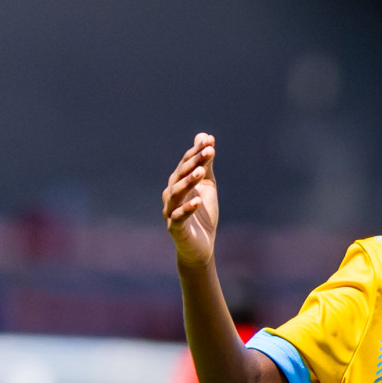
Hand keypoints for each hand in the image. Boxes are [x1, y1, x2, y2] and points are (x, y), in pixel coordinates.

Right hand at [164, 133, 218, 267]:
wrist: (201, 246)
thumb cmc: (202, 215)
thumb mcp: (207, 186)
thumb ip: (206, 164)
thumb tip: (205, 136)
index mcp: (178, 183)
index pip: (186, 163)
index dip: (197, 152)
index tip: (210, 141)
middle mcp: (171, 195)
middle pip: (180, 175)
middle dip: (194, 162)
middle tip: (208, 151)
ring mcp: (171, 212)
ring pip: (176, 194)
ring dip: (188, 182)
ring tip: (201, 172)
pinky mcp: (175, 228)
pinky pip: (179, 217)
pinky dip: (187, 209)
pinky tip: (198, 201)